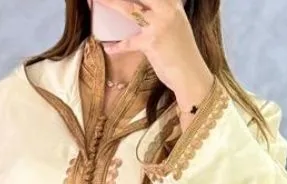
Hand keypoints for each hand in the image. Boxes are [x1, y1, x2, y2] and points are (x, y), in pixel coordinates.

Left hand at [97, 0, 213, 111]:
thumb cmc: (181, 52)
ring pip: (130, 9)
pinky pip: (128, 42)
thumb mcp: (175, 25)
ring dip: (111, 4)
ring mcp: (159, 25)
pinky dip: (116, 46)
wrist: (191, 74)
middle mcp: (167, 9)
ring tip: (96, 1)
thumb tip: (141, 11)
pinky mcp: (151, 42)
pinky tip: (107, 46)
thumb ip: (161, 13)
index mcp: (173, 3)